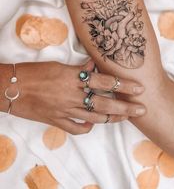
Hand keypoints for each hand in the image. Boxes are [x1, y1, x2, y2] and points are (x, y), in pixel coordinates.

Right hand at [8, 60, 145, 134]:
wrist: (12, 88)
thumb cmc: (34, 72)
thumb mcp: (59, 65)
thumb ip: (79, 68)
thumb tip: (93, 65)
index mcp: (73, 78)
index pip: (105, 81)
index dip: (124, 84)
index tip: (139, 88)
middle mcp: (72, 95)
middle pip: (105, 102)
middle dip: (126, 107)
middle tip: (141, 109)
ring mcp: (65, 110)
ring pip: (95, 117)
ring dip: (112, 117)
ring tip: (124, 116)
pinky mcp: (57, 121)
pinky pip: (77, 128)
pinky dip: (88, 126)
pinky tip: (94, 123)